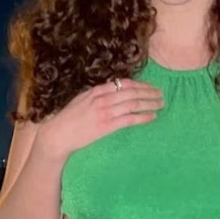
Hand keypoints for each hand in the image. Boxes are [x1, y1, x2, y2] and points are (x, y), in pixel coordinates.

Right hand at [37, 78, 162, 160]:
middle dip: (149, 92)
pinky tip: (152, 117)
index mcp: (97, 91)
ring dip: (150, 103)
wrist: (58, 135)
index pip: (124, 83)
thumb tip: (112, 89)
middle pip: (132, 92)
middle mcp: (103, 99)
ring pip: (134, 104)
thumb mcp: (82, 99)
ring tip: (160, 104)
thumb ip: (97, 94)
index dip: (140, 84)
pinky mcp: (107, 126)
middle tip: (161, 94)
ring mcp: (105, 112)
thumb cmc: (68, 118)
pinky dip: (143, 117)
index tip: (150, 87)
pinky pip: (130, 120)